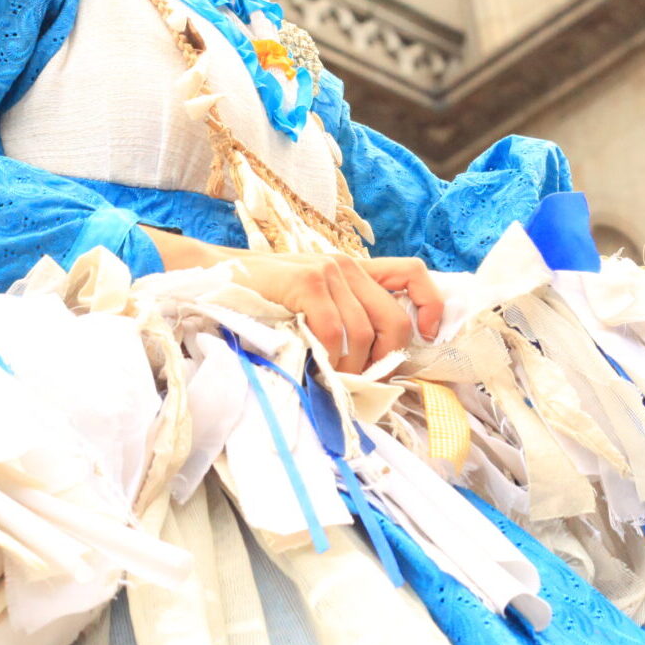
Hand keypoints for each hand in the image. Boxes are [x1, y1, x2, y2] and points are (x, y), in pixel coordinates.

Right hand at [148, 230, 437, 373]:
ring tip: (331, 376)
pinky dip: (330, 356)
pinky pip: (334, 331)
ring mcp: (327, 272)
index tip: (426, 334)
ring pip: (366, 333)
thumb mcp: (311, 299)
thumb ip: (342, 313)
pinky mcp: (306, 283)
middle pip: (395, 319)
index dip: (429, 303)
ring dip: (352, 367)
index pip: (411, 273)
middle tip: (361, 379)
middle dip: (384, 359)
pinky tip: (315, 364)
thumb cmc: (262, 297)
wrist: (215, 276)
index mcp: (353, 269)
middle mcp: (346, 266)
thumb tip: (372, 359)